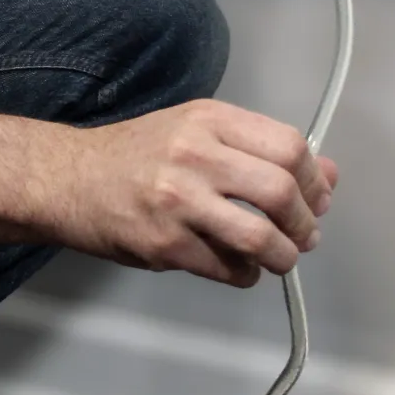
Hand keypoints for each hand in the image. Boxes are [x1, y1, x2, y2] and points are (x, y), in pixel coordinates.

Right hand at [56, 100, 338, 287]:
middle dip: (305, 223)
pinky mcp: (163, 244)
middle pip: (281, 191)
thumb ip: (259, 150)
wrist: (66, 178)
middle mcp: (194, 154)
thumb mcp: (197, 132)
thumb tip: (328, 177)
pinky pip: (226, 268)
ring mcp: (177, 201)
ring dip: (282, 256)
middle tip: (305, 236)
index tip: (317, 201)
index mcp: (208, 120)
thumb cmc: (135, 155)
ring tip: (278, 258)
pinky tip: (239, 268)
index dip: (315, 181)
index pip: (289, 147)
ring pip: (259, 237)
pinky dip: (245, 275)